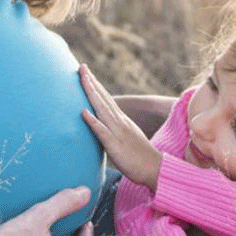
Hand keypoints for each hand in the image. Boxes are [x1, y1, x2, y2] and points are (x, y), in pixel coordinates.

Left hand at [79, 64, 162, 190]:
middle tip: (81, 66)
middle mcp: (120, 122)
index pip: (106, 99)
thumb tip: (102, 124)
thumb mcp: (126, 137)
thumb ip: (114, 128)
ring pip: (102, 109)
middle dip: (91, 82)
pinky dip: (93, 121)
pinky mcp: (116, 146)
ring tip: (82, 79)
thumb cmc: (139, 156)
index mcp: (121, 120)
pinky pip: (103, 132)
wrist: (155, 168)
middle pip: (103, 99)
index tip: (85, 72)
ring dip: (91, 94)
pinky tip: (83, 113)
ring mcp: (118, 132)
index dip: (95, 85)